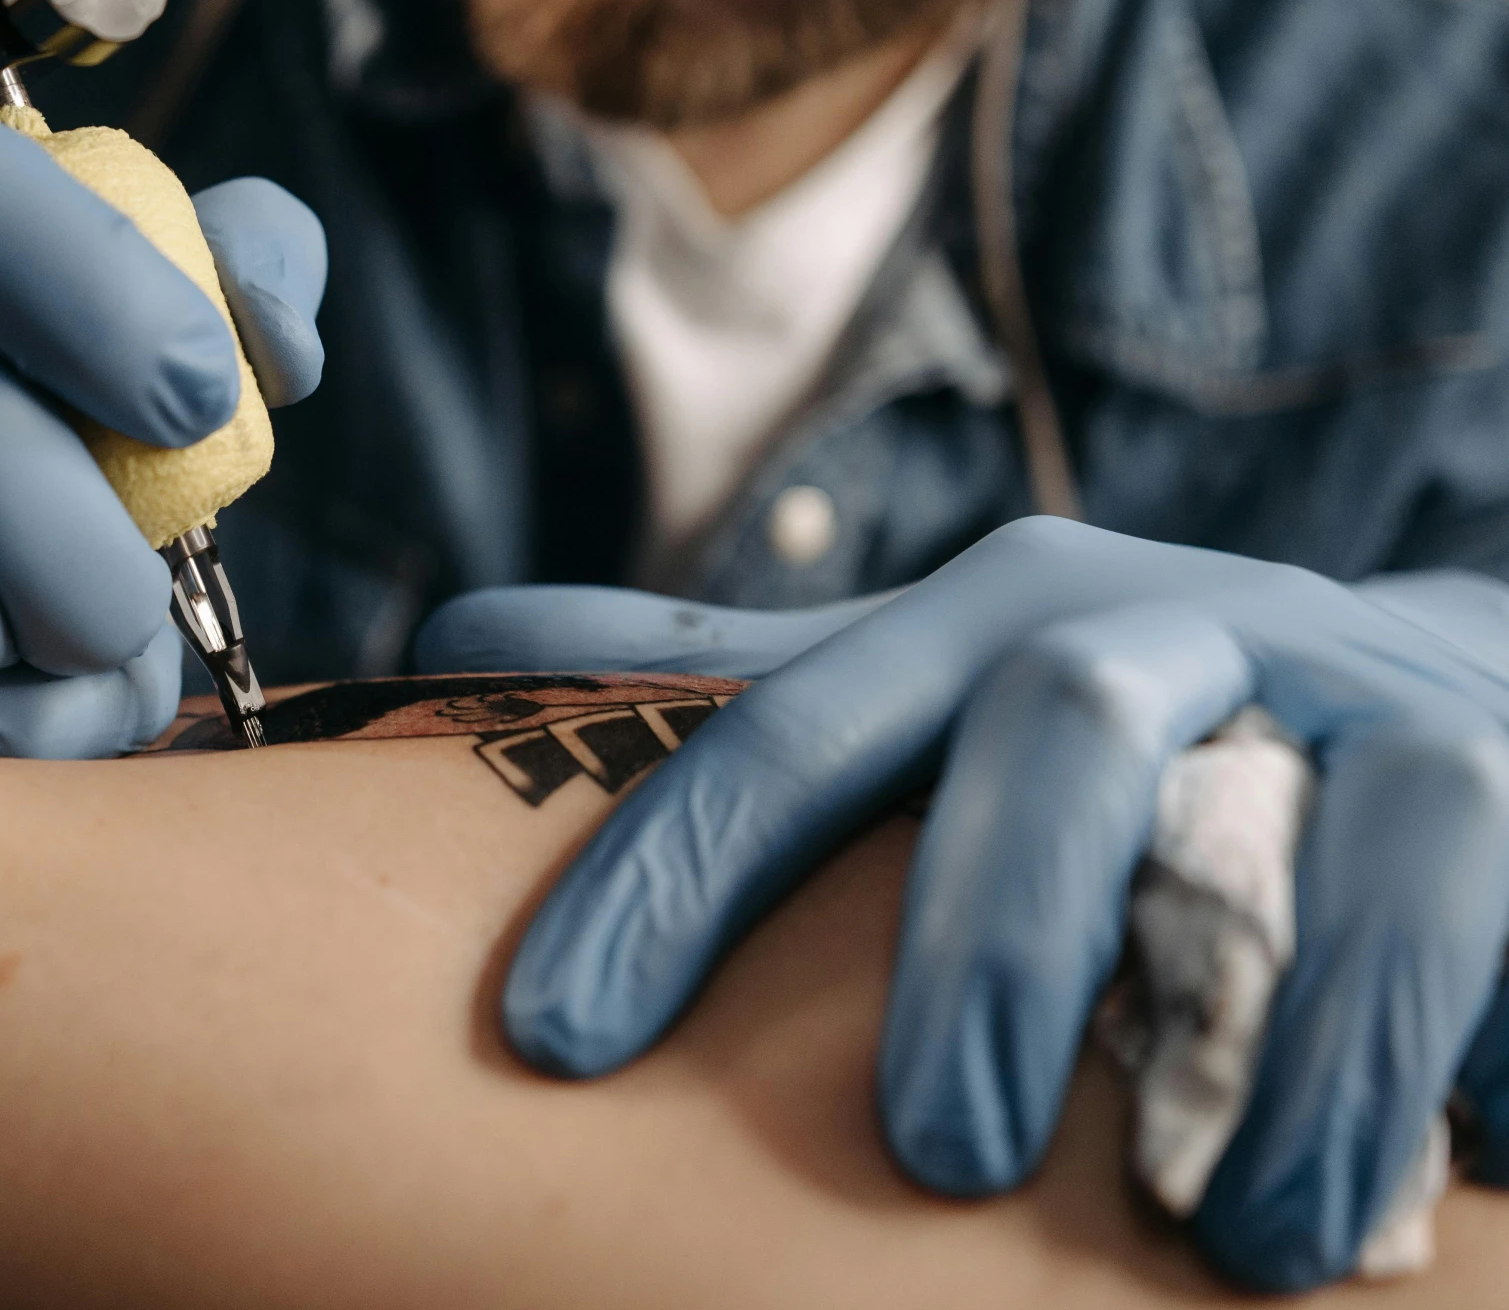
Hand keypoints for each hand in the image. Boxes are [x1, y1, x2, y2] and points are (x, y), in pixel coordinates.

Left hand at [416, 518, 1508, 1289]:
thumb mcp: (912, 710)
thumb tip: (461, 634)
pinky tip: (1440, 1157)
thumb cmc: (1113, 752)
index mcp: (982, 624)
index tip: (556, 1042)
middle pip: (1057, 732)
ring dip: (1286, 1050)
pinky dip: (1464, 1036)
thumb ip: (714, 688)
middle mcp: (1162, 630)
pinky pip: (1500, 887)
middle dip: (991, 939)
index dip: (670, 874)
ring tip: (1239, 1242)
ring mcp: (1359, 699)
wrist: (1420, 700)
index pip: (792, 732)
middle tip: (934, 1147)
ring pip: (1334, 828)